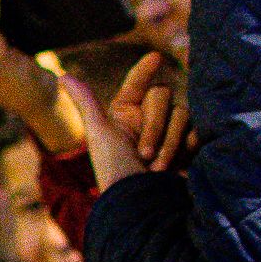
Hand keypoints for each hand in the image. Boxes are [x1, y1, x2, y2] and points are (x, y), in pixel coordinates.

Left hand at [65, 52, 192, 190]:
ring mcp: (171, 132)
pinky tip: (180, 164)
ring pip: (182, 113)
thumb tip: (62, 75)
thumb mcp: (100, 136)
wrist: (142, 204)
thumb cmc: (116, 171)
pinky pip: (198, 130)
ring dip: (169, 142)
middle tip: (144, 156)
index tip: (154, 56)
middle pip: (163, 97)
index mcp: (126, 114)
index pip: (138, 84)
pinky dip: (187, 146)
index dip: (144, 70)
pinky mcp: (191, 146)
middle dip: (154, 127)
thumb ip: (86, 103)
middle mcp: (149, 119)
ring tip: (158, 168)